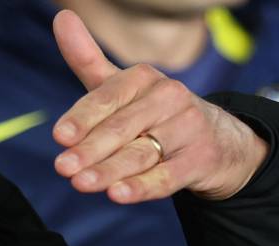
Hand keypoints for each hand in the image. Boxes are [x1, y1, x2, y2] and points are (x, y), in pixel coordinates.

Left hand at [49, 10, 268, 202]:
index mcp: (143, 78)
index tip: (60, 136)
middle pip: (121, 129)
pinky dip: (142, 187)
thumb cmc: (154, 113)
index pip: (107, 99)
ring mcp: (187, 129)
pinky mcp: (199, 160)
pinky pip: (166, 177)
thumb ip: (87, 58)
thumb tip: (61, 17)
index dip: (82, 118)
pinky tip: (118, 195)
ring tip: (81, 184)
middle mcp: (167, 98)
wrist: (218, 139)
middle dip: (90, 149)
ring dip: (109, 170)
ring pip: (141, 154)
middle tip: (62, 167)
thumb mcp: (121, 86)